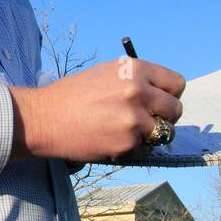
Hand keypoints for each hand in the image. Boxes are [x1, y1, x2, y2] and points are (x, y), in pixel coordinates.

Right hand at [8, 58, 186, 163]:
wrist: (43, 118)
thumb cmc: (72, 95)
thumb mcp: (107, 74)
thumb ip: (136, 81)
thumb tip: (160, 96)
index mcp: (135, 69)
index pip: (176, 84)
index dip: (169, 95)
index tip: (159, 102)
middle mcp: (138, 91)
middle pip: (175, 110)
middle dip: (164, 117)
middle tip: (146, 121)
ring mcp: (134, 119)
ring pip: (164, 133)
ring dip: (150, 136)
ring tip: (126, 132)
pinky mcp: (127, 144)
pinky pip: (144, 150)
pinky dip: (132, 149)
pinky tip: (110, 141)